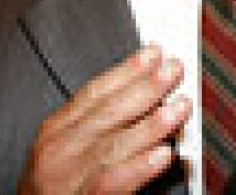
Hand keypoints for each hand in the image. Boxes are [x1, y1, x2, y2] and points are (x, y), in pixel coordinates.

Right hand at [18, 45, 190, 194]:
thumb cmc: (55, 184)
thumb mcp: (66, 145)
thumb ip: (101, 121)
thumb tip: (147, 93)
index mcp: (56, 130)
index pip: (96, 92)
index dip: (127, 70)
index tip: (154, 53)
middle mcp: (59, 149)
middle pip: (108, 112)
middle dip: (145, 87)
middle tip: (174, 70)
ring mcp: (68, 176)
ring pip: (114, 144)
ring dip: (152, 124)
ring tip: (180, 108)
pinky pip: (112, 182)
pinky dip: (139, 167)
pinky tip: (163, 155)